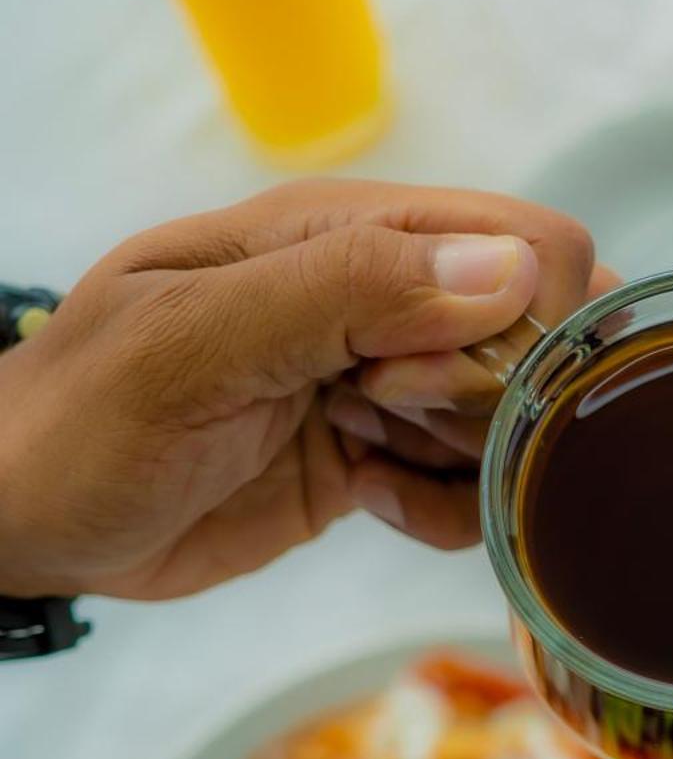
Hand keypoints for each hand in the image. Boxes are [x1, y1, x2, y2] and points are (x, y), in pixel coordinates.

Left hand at [0, 179, 609, 599]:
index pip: (524, 242)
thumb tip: (510, 272)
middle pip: (535, 337)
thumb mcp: (197, 343)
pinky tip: (371, 504)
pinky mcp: (379, 458)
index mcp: (343, 235)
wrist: (22, 522)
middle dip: (493, 397)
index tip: (418, 378)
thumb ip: (351, 292)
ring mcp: (385, 382)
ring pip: (513, 416)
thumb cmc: (82, 421)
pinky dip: (446, 509)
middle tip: (386, 422)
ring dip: (469, 459)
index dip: (516, 319)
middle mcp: (381, 299)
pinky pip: (472, 484)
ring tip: (371, 467)